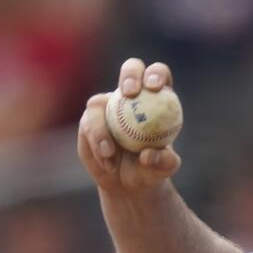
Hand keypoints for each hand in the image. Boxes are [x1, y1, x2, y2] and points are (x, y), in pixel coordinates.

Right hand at [77, 58, 181, 196]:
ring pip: (99, 102)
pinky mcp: (89, 120)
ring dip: (103, 129)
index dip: (156, 74)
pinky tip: (107, 161)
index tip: (154, 87)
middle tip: (129, 93)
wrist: (127, 182)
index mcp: (157, 99)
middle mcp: (132, 96)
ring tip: (110, 155)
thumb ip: (163, 161)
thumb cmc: (151, 170)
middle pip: (131, 70)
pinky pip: (88, 125)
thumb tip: (148, 154)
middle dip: (130, 75)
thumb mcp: (164, 168)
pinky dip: (97, 143)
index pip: (159, 76)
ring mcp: (108, 106)